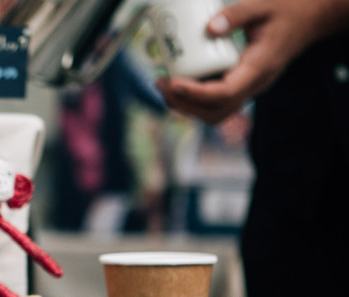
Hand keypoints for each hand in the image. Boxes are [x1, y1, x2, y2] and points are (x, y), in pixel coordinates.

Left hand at [156, 0, 348, 122]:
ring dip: (186, 106)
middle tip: (160, 83)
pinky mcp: (241, 85)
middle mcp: (254, 85)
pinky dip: (194, 99)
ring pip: (214, 113)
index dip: (195, 93)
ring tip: (164, 85)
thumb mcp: (263, 4)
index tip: (173, 82)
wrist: (309, 20)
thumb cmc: (287, 11)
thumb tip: (209, 28)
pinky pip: (216, 103)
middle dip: (184, 105)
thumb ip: (237, 14)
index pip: (225, 93)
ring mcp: (248, 89)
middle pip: (215, 112)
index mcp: (259, 68)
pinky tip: (177, 83)